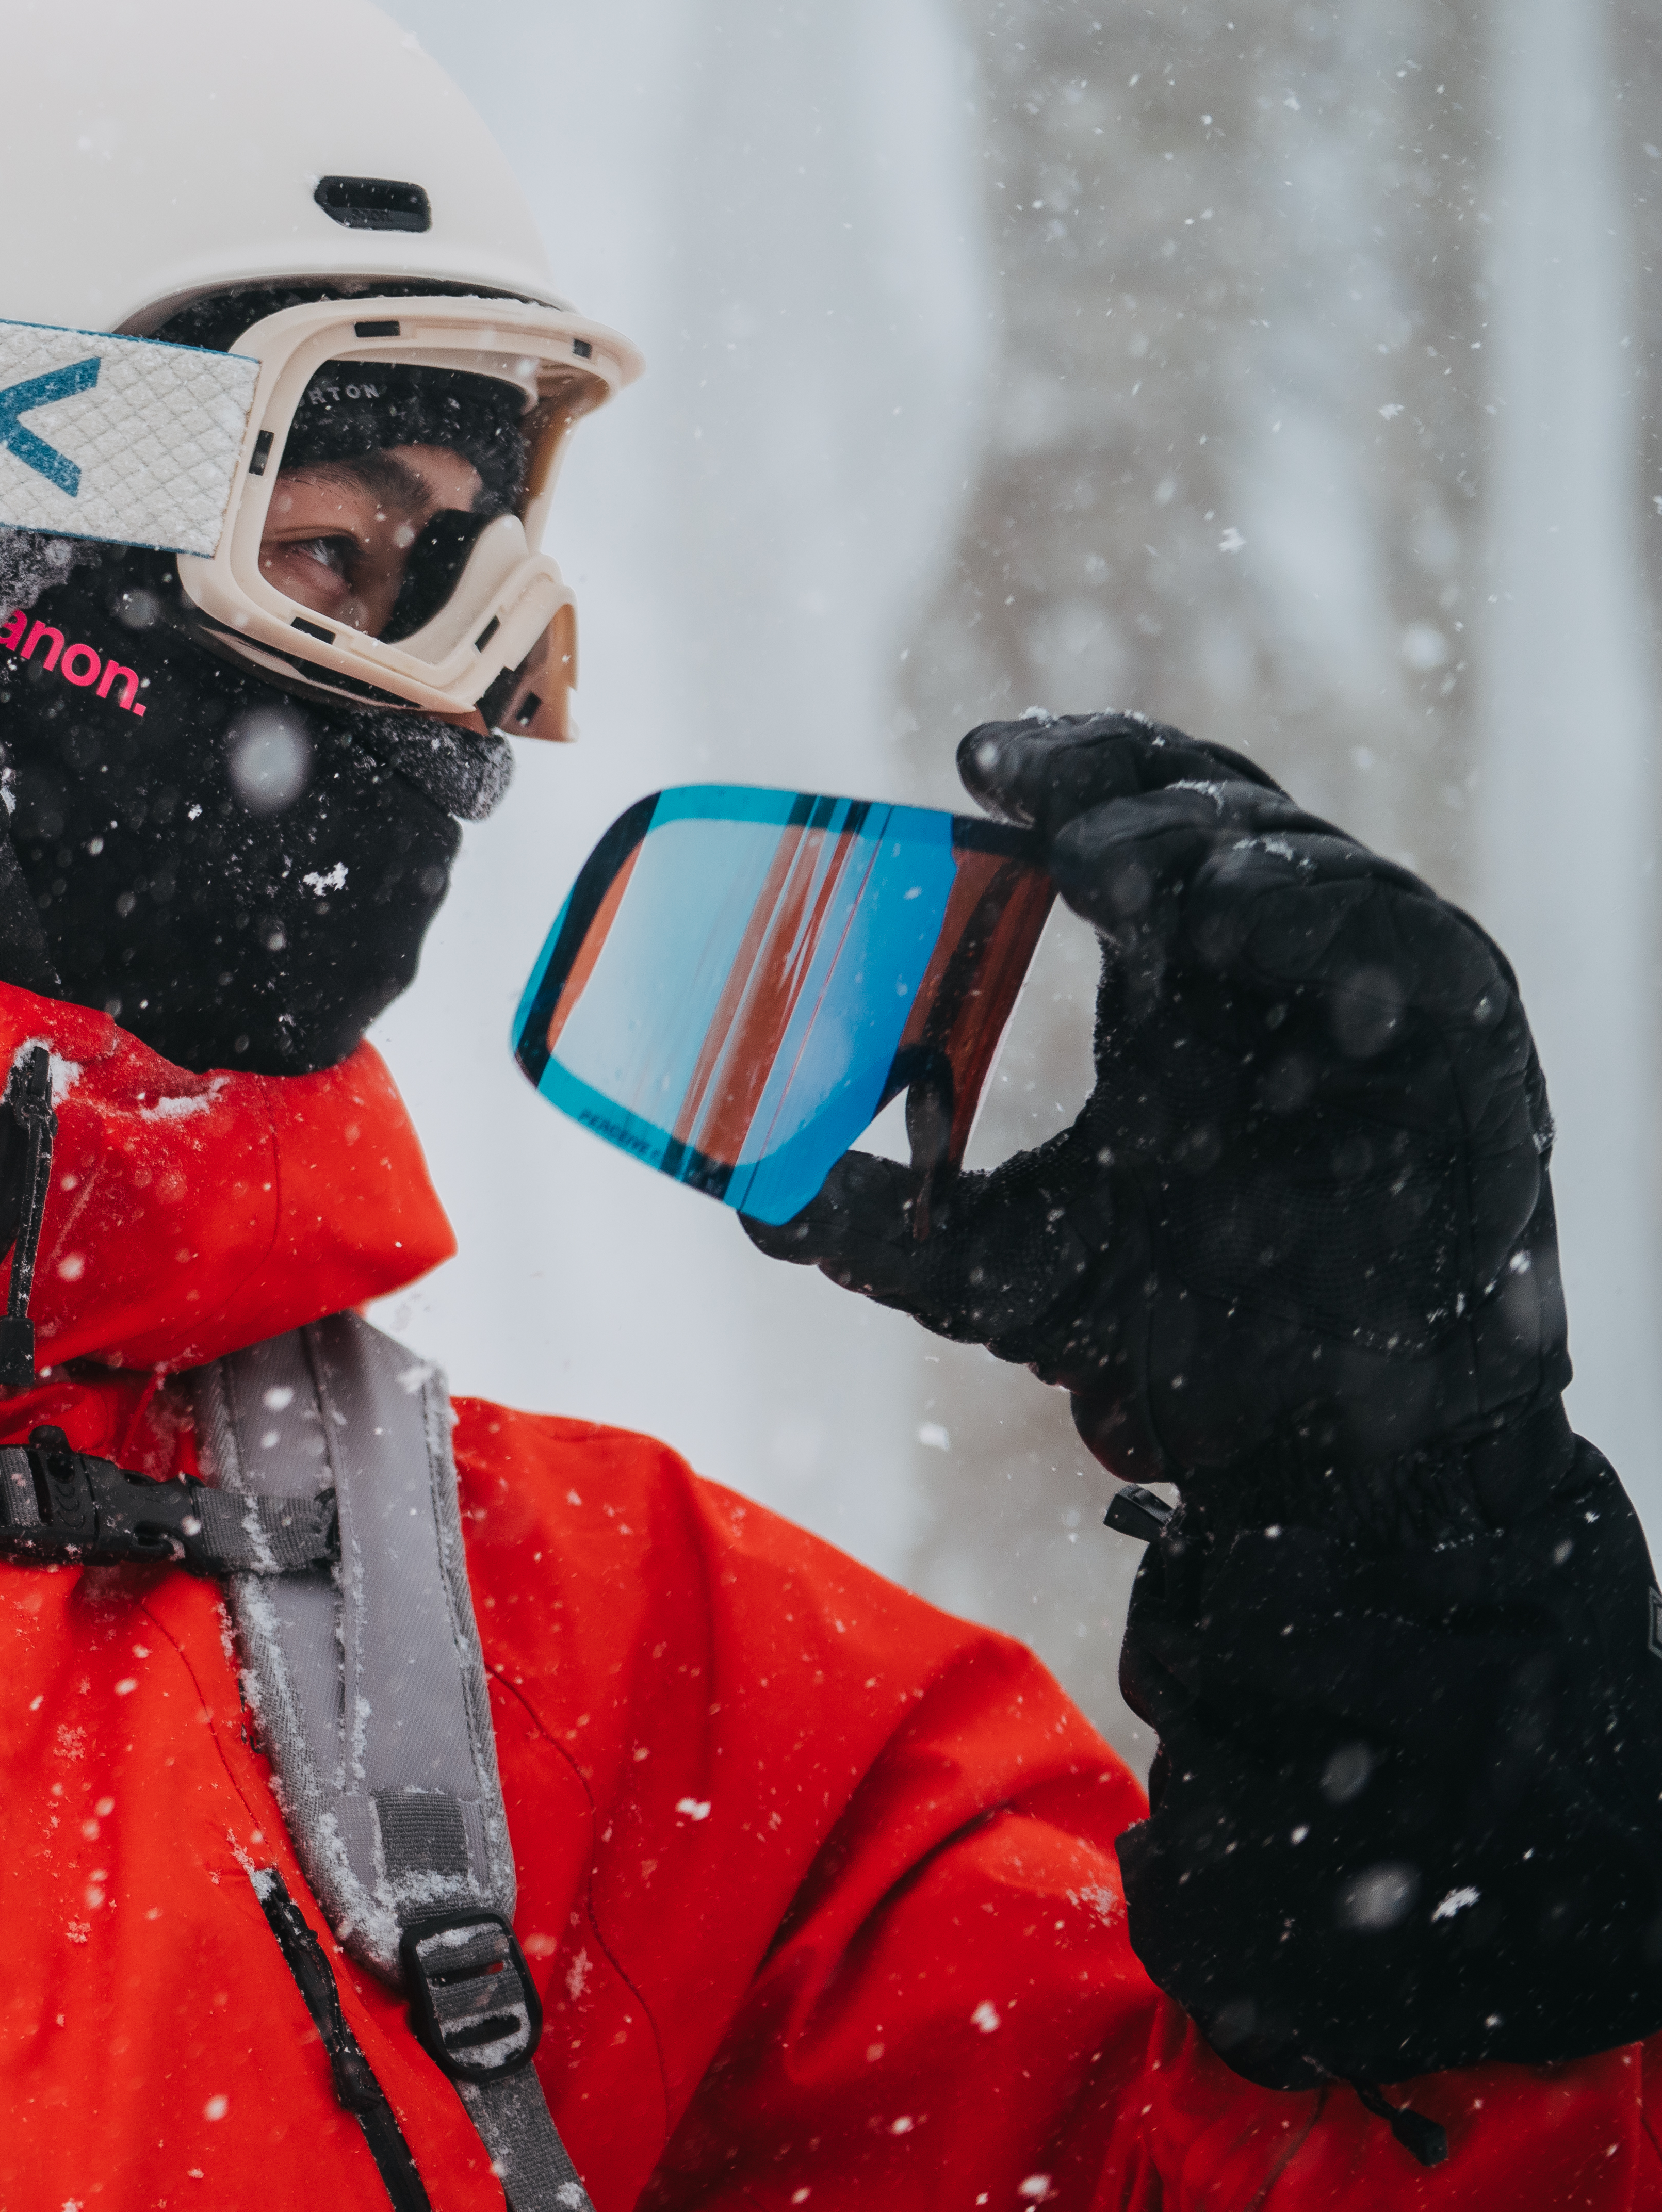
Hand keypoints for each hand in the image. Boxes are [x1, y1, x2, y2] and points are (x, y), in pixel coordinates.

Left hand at [745, 712, 1565, 1498]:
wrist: (1319, 1447)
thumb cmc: (1178, 1332)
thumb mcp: (997, 1267)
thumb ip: (876, 1225)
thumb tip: (743, 1194)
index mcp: (1176, 978)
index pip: (1126, 821)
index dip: (1065, 771)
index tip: (973, 764)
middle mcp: (1277, 966)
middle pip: (1213, 806)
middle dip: (1122, 780)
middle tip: (1028, 797)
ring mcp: (1380, 999)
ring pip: (1309, 862)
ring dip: (1205, 848)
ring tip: (1101, 873)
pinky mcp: (1469, 1052)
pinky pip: (1422, 951)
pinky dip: (1338, 922)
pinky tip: (1239, 920)